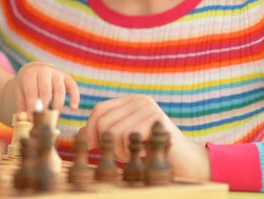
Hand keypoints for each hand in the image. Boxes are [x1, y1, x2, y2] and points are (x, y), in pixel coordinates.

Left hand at [14, 61, 79, 116]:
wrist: (36, 69)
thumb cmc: (26, 84)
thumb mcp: (20, 92)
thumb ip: (22, 106)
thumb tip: (22, 120)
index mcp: (29, 74)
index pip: (31, 91)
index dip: (32, 106)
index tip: (32, 119)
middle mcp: (43, 70)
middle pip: (46, 90)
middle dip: (45, 106)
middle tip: (44, 120)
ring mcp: (56, 72)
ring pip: (59, 89)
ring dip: (58, 105)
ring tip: (55, 117)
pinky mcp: (66, 76)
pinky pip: (73, 86)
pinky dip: (74, 97)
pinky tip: (73, 108)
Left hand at [80, 95, 209, 180]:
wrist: (184, 162)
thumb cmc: (151, 151)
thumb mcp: (125, 139)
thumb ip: (105, 133)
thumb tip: (79, 134)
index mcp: (131, 101)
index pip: (100, 109)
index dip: (91, 128)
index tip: (93, 146)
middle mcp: (139, 100)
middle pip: (104, 120)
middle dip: (104, 142)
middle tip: (119, 154)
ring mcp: (148, 108)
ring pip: (113, 131)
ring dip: (118, 151)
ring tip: (131, 155)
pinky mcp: (155, 120)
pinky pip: (127, 137)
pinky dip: (129, 152)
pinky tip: (140, 155)